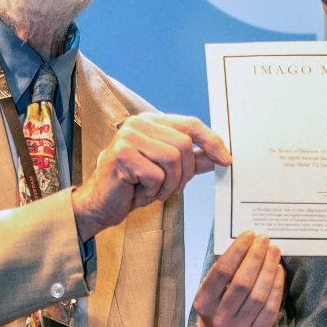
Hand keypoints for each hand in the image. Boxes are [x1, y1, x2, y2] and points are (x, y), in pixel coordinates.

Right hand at [71, 114, 229, 240]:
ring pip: (172, 160)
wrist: (101, 205)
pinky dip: (153, 191)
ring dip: (168, 184)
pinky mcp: (122, 155)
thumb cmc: (132, 186)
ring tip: (151, 189)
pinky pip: (156, 176)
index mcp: (150, 121)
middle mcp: (138, 124)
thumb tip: (219, 156)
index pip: (190, 124)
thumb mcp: (168, 172)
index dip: (211, 141)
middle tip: (170, 188)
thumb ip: (193, 160)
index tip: (226, 160)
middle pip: (183, 145)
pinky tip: (138, 191)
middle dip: (184, 173)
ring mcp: (128, 137)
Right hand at [192, 232, 283, 326]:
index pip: (221, 272)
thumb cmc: (217, 303)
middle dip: (255, 257)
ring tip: (274, 251)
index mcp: (204, 303)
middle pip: (242, 283)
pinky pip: (271, 307)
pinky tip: (277, 270)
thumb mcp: (211, 289)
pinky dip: (276, 286)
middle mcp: (219, 318)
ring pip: (259, 295)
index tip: (248, 235)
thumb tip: (248, 244)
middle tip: (264, 240)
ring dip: (268, 269)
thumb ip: (225, 271)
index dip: (237, 251)